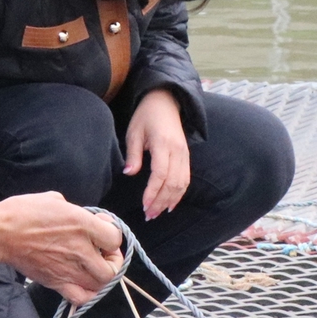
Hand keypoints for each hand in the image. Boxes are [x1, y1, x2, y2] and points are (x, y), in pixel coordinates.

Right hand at [0, 192, 124, 304]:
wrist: (0, 233)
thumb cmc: (24, 212)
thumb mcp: (56, 199)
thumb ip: (78, 211)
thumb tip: (89, 220)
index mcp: (82, 225)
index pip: (115, 238)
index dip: (112, 236)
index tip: (103, 232)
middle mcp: (80, 250)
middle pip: (112, 268)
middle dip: (112, 262)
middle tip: (103, 255)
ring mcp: (69, 269)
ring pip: (100, 285)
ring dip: (101, 277)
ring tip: (93, 269)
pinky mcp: (56, 282)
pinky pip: (81, 298)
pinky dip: (87, 295)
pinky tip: (82, 284)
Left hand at [124, 88, 190, 219]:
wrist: (165, 102)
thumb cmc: (146, 116)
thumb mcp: (134, 132)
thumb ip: (133, 154)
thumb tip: (129, 173)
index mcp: (163, 144)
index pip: (161, 173)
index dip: (153, 191)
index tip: (144, 205)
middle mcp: (178, 151)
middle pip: (173, 183)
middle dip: (160, 201)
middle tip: (148, 215)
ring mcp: (184, 154)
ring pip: (181, 184)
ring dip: (169, 201)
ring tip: (156, 213)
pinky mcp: (186, 157)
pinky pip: (186, 179)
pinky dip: (179, 194)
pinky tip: (170, 205)